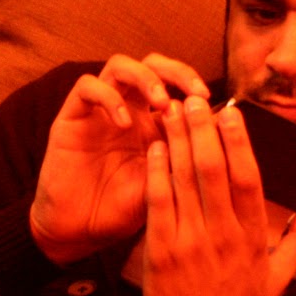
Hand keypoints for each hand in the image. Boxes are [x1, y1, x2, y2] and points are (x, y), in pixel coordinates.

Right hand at [29, 53, 210, 263]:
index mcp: (152, 123)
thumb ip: (187, 159)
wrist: (79, 230)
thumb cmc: (123, 210)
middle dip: (177, 71)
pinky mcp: (71, 116)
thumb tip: (223, 133)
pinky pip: (87, 87)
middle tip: (196, 93)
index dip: (195, 89)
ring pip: (120, 66)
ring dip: (145, 77)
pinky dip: (109, 98)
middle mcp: (126, 109)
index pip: (176, 87)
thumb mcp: (165, 186)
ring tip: (161, 102)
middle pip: (152, 64)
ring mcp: (98, 110)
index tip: (215, 108)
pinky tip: (123, 122)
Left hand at [141, 97, 295, 295]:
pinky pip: (159, 204)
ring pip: (184, 180)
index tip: (231, 111)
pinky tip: (155, 148)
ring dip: (177, 141)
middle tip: (194, 99)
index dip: (239, 141)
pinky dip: (157, 172)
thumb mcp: (281, 277)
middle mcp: (225, 237)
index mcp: (254, 238)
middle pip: (214, 170)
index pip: (249, 178)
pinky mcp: (162, 254)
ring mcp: (192, 245)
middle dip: (202, 129)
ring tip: (171, 111)